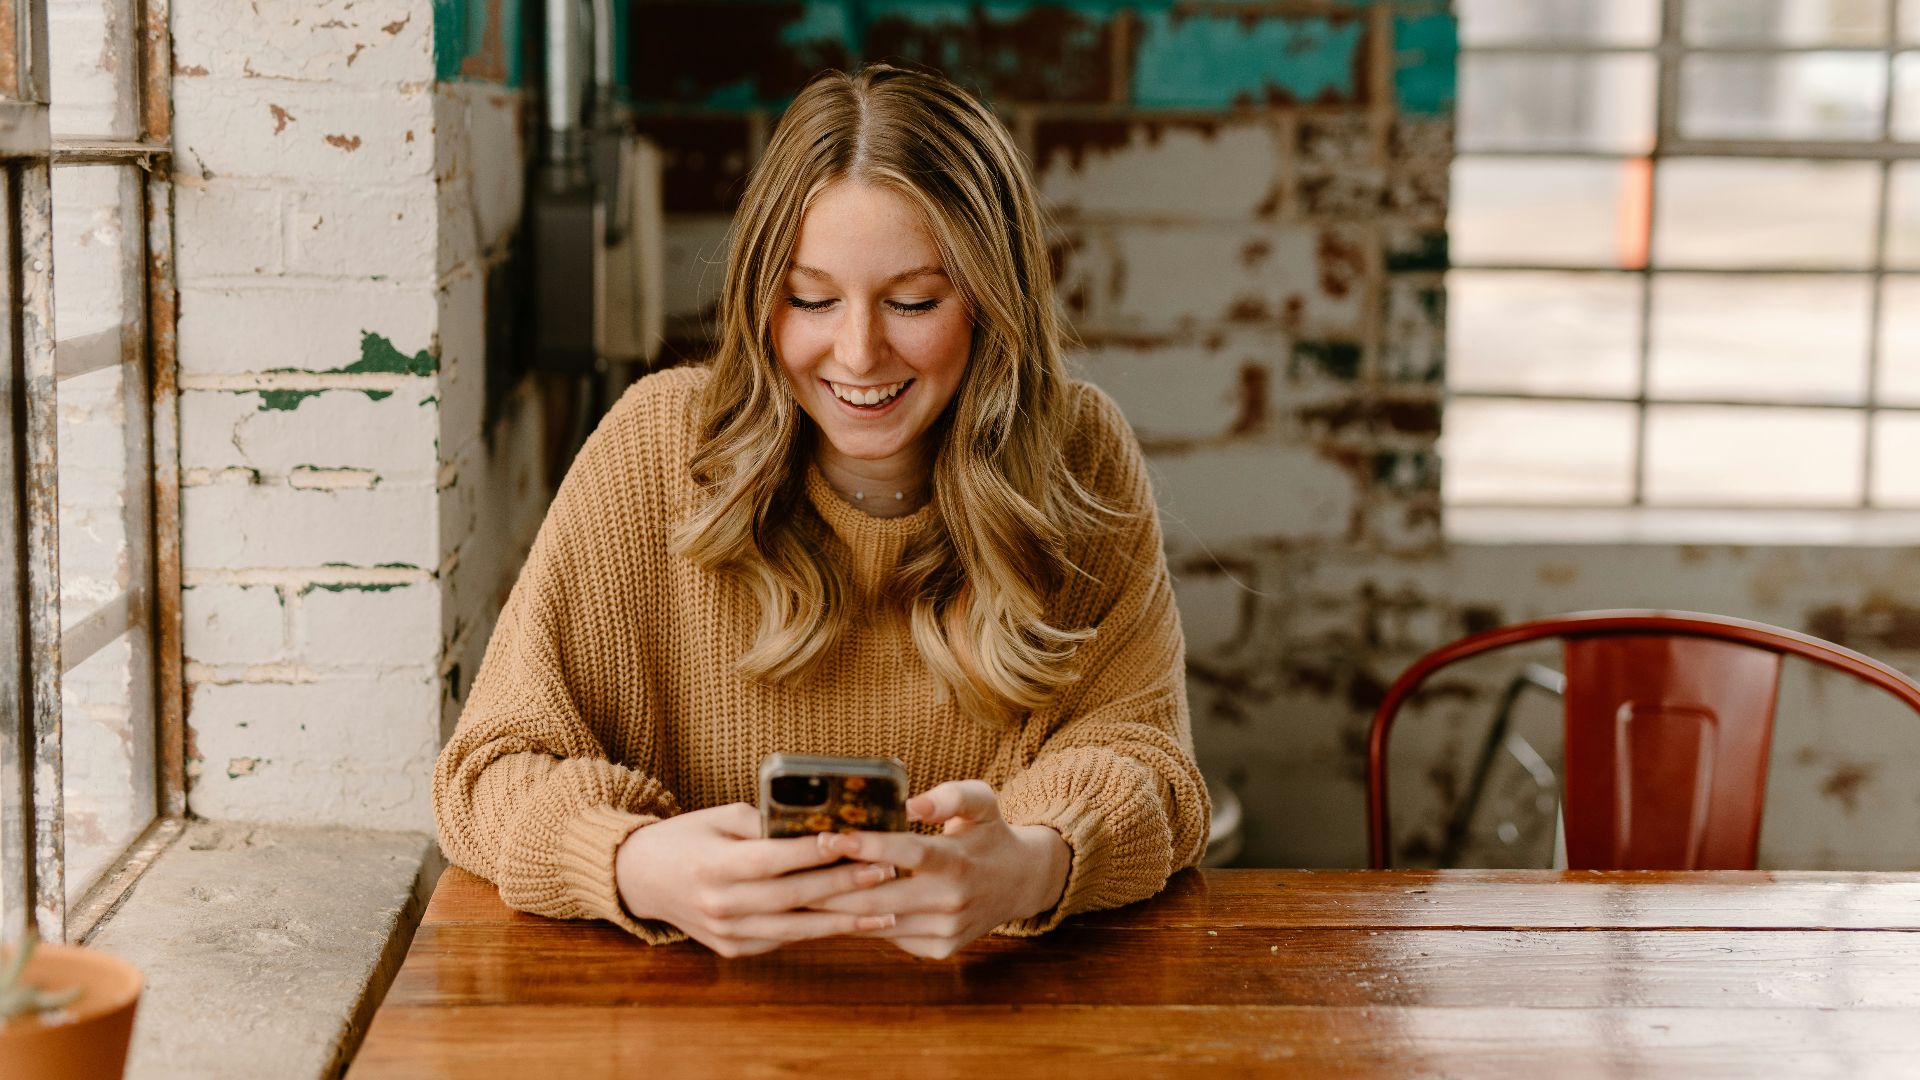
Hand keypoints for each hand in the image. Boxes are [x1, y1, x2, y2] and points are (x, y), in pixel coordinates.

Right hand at [614, 803, 898, 956]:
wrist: (641, 879)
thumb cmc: (687, 838)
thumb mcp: (718, 817)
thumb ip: (763, 822)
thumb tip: (817, 821)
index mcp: (713, 865)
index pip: (772, 859)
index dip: (813, 852)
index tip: (852, 840)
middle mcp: (720, 904)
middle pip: (792, 896)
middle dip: (844, 885)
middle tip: (886, 871)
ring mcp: (726, 933)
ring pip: (795, 929)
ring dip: (844, 921)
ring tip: (886, 911)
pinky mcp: (734, 950)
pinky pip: (783, 940)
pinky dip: (818, 931)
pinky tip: (853, 924)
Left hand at [808, 780, 1071, 958]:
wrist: (1019, 883)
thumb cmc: (989, 834)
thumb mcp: (981, 801)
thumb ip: (949, 796)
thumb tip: (911, 803)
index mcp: (958, 861)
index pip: (908, 853)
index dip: (867, 846)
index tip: (829, 836)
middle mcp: (951, 901)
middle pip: (880, 897)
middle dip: (833, 884)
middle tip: (794, 869)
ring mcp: (944, 931)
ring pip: (878, 922)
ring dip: (837, 908)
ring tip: (800, 889)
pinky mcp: (938, 949)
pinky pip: (889, 936)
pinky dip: (860, 922)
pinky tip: (833, 908)